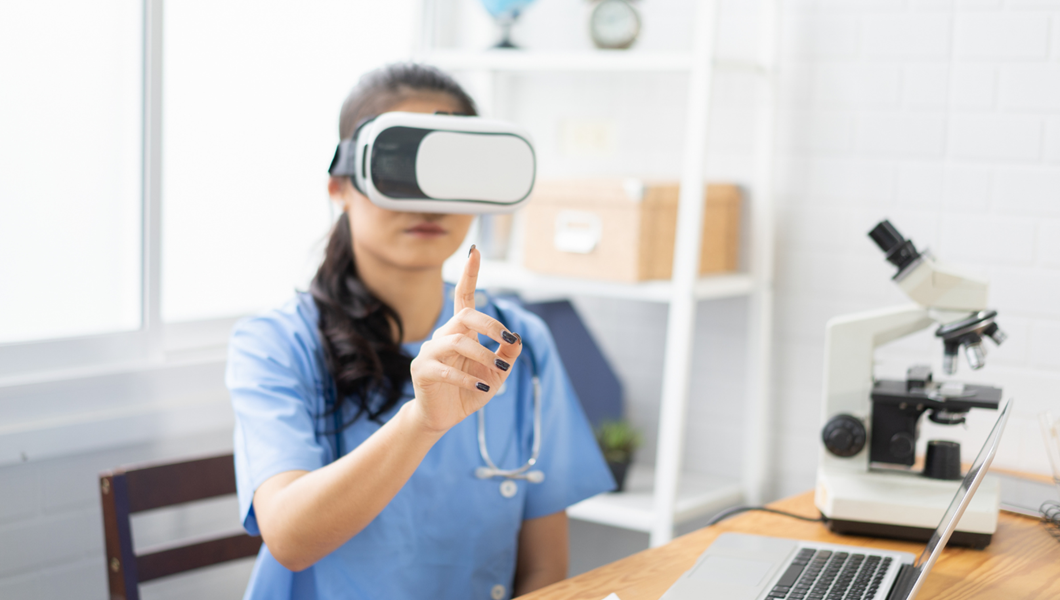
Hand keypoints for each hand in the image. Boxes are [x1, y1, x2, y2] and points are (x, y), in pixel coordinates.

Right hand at [408, 246, 522, 433]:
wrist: (443, 418)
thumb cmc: (469, 391)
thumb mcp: (496, 374)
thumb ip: (506, 357)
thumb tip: (517, 339)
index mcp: (462, 332)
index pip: (464, 296)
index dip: (469, 274)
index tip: (475, 251)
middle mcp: (444, 336)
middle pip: (464, 315)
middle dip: (491, 325)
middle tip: (508, 342)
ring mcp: (430, 353)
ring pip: (457, 340)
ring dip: (482, 354)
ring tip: (498, 371)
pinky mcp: (422, 371)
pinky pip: (445, 369)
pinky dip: (467, 378)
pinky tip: (481, 386)